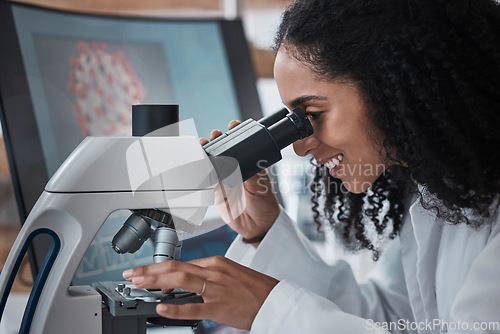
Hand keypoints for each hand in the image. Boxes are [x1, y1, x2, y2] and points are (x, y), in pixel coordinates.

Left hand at [122, 256, 278, 329]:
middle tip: (131, 274)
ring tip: (139, 284)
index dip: (158, 267)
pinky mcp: (220, 307)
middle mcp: (213, 271)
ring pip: (180, 281)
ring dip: (156, 281)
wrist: (276, 299)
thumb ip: (207, 275)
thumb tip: (186, 279)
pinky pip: (194, 307)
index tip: (144, 271)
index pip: (180, 262)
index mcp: (215, 263)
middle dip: (150, 270)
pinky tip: (161, 308)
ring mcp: (216, 288)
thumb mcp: (230, 273)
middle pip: (175, 267)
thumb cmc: (254, 288)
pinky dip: (175, 307)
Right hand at [200, 120, 279, 245]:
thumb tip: (240, 165)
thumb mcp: (261, 187)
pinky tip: (198, 164)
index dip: (236, 133)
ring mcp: (225, 180)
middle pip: (224, 150)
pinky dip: (201, 171)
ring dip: (206, 152)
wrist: (258, 227)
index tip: (233, 126)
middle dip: (217, 139)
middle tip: (215, 135)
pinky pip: (206, 179)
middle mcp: (236, 170)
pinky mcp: (216, 192)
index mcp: (250, 164)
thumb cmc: (265, 205)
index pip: (242, 144)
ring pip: (213, 162)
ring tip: (203, 144)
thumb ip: (250, 176)